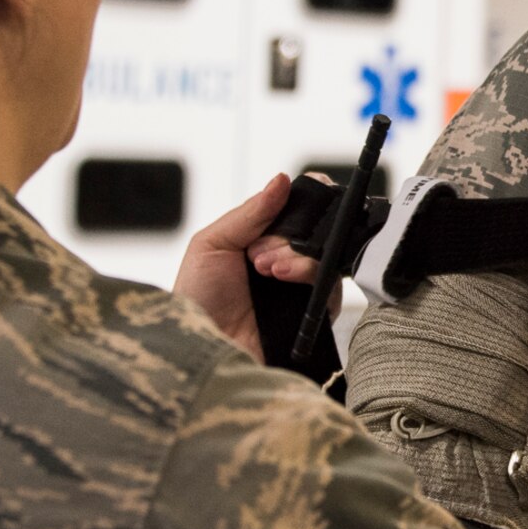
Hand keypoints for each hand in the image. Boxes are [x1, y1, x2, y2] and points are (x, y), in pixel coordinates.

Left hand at [174, 173, 325, 361]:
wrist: (201, 349)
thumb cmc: (197, 299)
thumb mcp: (212, 244)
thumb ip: (250, 212)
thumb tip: (283, 179)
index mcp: (262, 239)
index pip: (296, 209)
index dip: (304, 199)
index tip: (303, 192)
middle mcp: (287, 260)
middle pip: (313, 229)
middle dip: (289, 234)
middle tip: (259, 252)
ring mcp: (303, 287)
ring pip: (324, 255)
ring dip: (296, 255)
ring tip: (267, 269)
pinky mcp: (315, 313)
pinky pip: (330, 286)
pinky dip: (308, 275)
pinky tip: (281, 279)